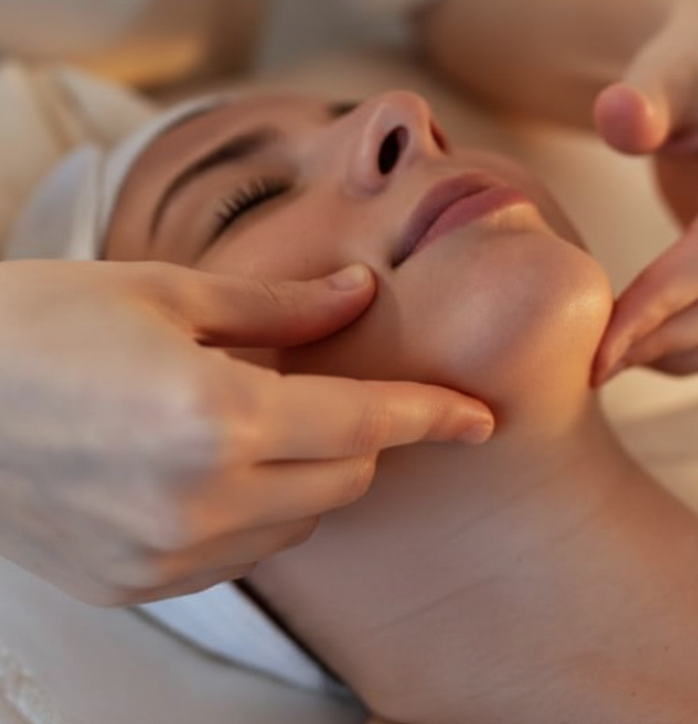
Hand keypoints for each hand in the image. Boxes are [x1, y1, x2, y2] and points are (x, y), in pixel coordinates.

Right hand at [0, 260, 492, 605]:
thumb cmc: (42, 325)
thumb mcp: (169, 293)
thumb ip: (281, 307)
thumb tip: (357, 290)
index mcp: (215, 415)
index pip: (363, 422)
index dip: (430, 415)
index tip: (479, 418)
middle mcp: (200, 500)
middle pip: (344, 479)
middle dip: (361, 436)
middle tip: (329, 392)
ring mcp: (167, 554)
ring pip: (300, 524)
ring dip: (309, 474)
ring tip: (253, 421)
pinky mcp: (139, 583)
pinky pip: (243, 554)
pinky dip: (260, 512)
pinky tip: (216, 468)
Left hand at [593, 0, 697, 380]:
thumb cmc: (689, 67)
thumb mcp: (666, 65)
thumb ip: (643, 93)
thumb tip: (620, 117)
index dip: (662, 303)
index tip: (603, 341)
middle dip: (664, 339)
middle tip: (594, 366)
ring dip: (677, 354)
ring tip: (608, 363)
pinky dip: (692, 349)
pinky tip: (639, 351)